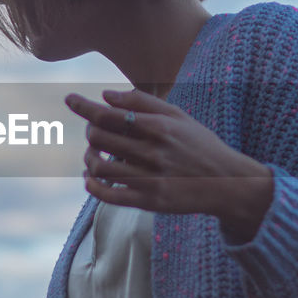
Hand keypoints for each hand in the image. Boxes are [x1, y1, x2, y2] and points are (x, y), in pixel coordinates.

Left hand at [64, 88, 273, 240]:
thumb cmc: (200, 145)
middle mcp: (153, 152)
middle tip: (94, 132)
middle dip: (90, 131)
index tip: (69, 99)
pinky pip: (108, 195)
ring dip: (89, 158)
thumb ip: (143, 102)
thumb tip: (106, 95)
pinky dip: (92, 185)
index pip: (109, 115)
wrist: (228, 184)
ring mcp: (150, 179)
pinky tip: (90, 178)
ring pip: (99, 167)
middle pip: (99, 138)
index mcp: (159, 127)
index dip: (84, 106)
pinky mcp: (149, 202)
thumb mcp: (178, 116)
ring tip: (93, 154)